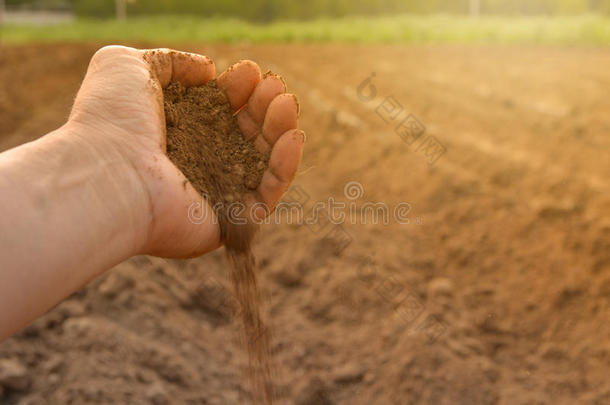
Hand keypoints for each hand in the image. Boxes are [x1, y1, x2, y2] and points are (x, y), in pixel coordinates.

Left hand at [68, 46, 303, 257]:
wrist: (108, 172)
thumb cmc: (112, 121)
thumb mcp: (128, 66)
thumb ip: (171, 62)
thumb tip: (207, 70)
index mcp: (174, 135)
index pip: (218, 112)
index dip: (237, 90)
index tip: (248, 71)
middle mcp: (196, 165)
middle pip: (244, 135)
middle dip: (262, 106)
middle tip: (275, 85)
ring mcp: (215, 195)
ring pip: (262, 162)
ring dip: (279, 129)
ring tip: (286, 103)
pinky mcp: (231, 222)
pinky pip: (269, 194)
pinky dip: (286, 166)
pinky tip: (293, 136)